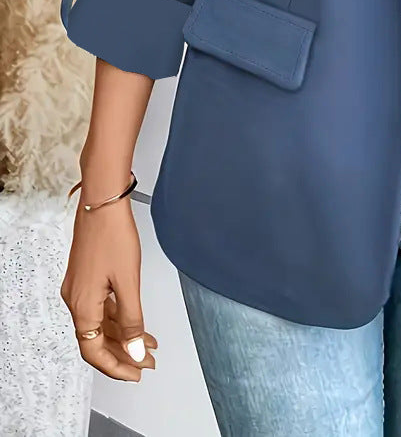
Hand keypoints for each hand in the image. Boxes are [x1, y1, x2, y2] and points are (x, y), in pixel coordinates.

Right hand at [61, 194, 157, 379]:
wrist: (102, 203)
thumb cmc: (112, 235)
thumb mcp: (128, 281)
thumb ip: (133, 319)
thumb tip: (137, 350)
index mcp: (82, 306)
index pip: (94, 351)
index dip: (116, 366)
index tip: (136, 373)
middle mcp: (76, 300)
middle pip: (97, 341)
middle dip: (124, 354)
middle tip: (147, 363)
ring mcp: (80, 289)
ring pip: (101, 324)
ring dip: (124, 336)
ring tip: (149, 344)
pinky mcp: (87, 278)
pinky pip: (102, 308)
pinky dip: (120, 318)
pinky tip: (137, 321)